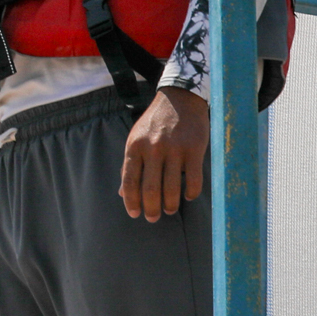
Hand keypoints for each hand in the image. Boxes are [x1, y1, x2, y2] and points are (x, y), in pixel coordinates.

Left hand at [120, 86, 208, 221]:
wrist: (180, 97)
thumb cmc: (155, 122)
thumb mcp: (136, 139)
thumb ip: (130, 165)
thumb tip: (122, 193)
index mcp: (135, 146)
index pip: (129, 181)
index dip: (131, 202)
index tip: (135, 214)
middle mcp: (153, 148)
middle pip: (151, 189)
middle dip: (151, 209)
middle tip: (153, 218)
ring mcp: (175, 149)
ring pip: (172, 188)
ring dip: (171, 205)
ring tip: (170, 210)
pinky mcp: (194, 149)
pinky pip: (193, 180)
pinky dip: (191, 193)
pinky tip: (188, 196)